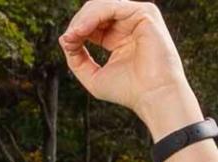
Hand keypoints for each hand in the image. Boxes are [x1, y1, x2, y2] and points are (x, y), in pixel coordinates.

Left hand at [58, 1, 202, 139]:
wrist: (152, 96)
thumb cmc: (128, 90)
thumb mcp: (92, 75)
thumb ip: (76, 58)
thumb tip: (64, 38)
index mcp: (119, 36)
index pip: (91, 23)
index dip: (76, 30)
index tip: (66, 43)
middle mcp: (129, 24)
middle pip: (95, 10)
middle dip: (78, 22)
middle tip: (68, 38)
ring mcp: (138, 17)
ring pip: (101, 5)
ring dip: (83, 19)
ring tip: (73, 35)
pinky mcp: (145, 14)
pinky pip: (112, 6)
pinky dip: (93, 16)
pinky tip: (82, 31)